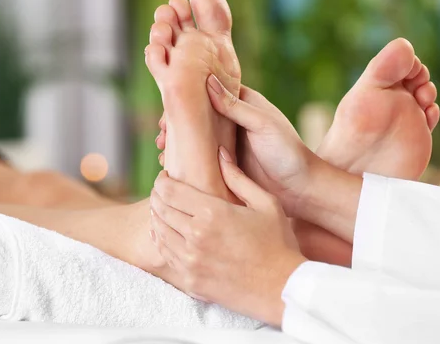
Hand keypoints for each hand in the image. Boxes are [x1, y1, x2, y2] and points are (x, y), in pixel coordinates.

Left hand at [150, 147, 305, 325]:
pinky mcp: (190, 280)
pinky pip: (165, 255)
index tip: (166, 177)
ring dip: (157, 218)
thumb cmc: (278, 243)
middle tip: (162, 191)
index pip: (169, 191)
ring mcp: (190, 261)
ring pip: (158, 232)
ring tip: (164, 210)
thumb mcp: (265, 203)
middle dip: (157, 196)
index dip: (162, 181)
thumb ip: (238, 177)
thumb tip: (220, 152)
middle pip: (159, 209)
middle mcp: (195, 237)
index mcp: (212, 213)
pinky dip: (161, 241)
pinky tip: (167, 234)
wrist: (283, 288)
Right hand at [156, 76, 314, 216]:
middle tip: (160, 133)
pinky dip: (185, 160)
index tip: (168, 105)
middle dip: (176, 121)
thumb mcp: (262, 124)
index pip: (209, 91)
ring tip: (163, 151)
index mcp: (244, 103)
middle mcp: (233, 120)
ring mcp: (227, 143)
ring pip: (196, 137)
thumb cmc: (288, 152)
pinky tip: (173, 166)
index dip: (187, 95)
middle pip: (198, 114)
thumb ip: (235, 106)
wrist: (301, 189)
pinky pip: (200, 158)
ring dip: (178, 142)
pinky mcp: (225, 164)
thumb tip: (207, 81)